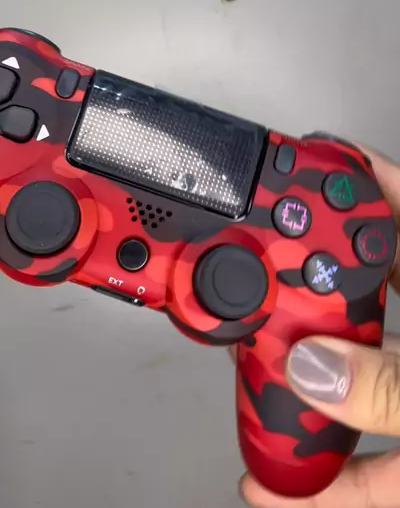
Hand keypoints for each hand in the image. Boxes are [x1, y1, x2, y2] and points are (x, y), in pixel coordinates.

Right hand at [241, 150, 399, 506]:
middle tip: (258, 274)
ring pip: (355, 379)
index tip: (315, 158)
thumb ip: (392, 386)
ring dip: (300, 388)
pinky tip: (277, 486)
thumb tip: (313, 368)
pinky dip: (325, 482)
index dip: (362, 177)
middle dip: (307, 285)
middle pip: (362, 290)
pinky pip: (368, 464)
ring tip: (248, 381)